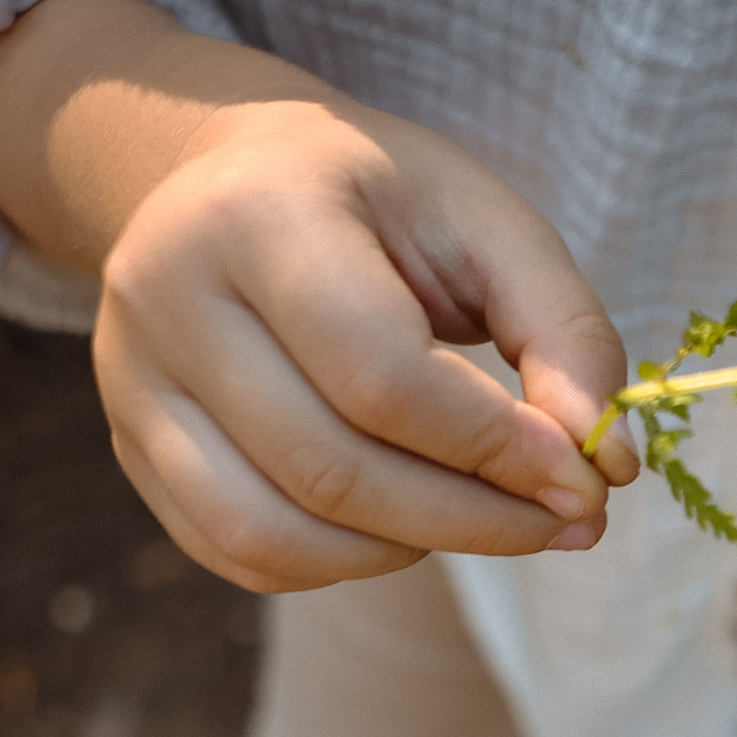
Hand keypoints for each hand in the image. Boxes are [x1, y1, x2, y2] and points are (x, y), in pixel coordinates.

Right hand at [0, 0, 638, 592]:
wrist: (230, 173)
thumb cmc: (381, 203)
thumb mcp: (488, 224)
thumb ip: (565, 331)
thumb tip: (605, 462)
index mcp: (257, 216)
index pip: (382, 378)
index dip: (497, 449)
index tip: (589, 479)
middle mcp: (164, 297)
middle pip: (331, 470)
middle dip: (473, 518)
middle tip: (568, 522)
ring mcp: (131, 380)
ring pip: (274, 534)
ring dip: (409, 552)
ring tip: (489, 516)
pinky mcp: (131, 445)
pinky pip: (241, 554)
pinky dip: (343, 563)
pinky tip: (407, 522)